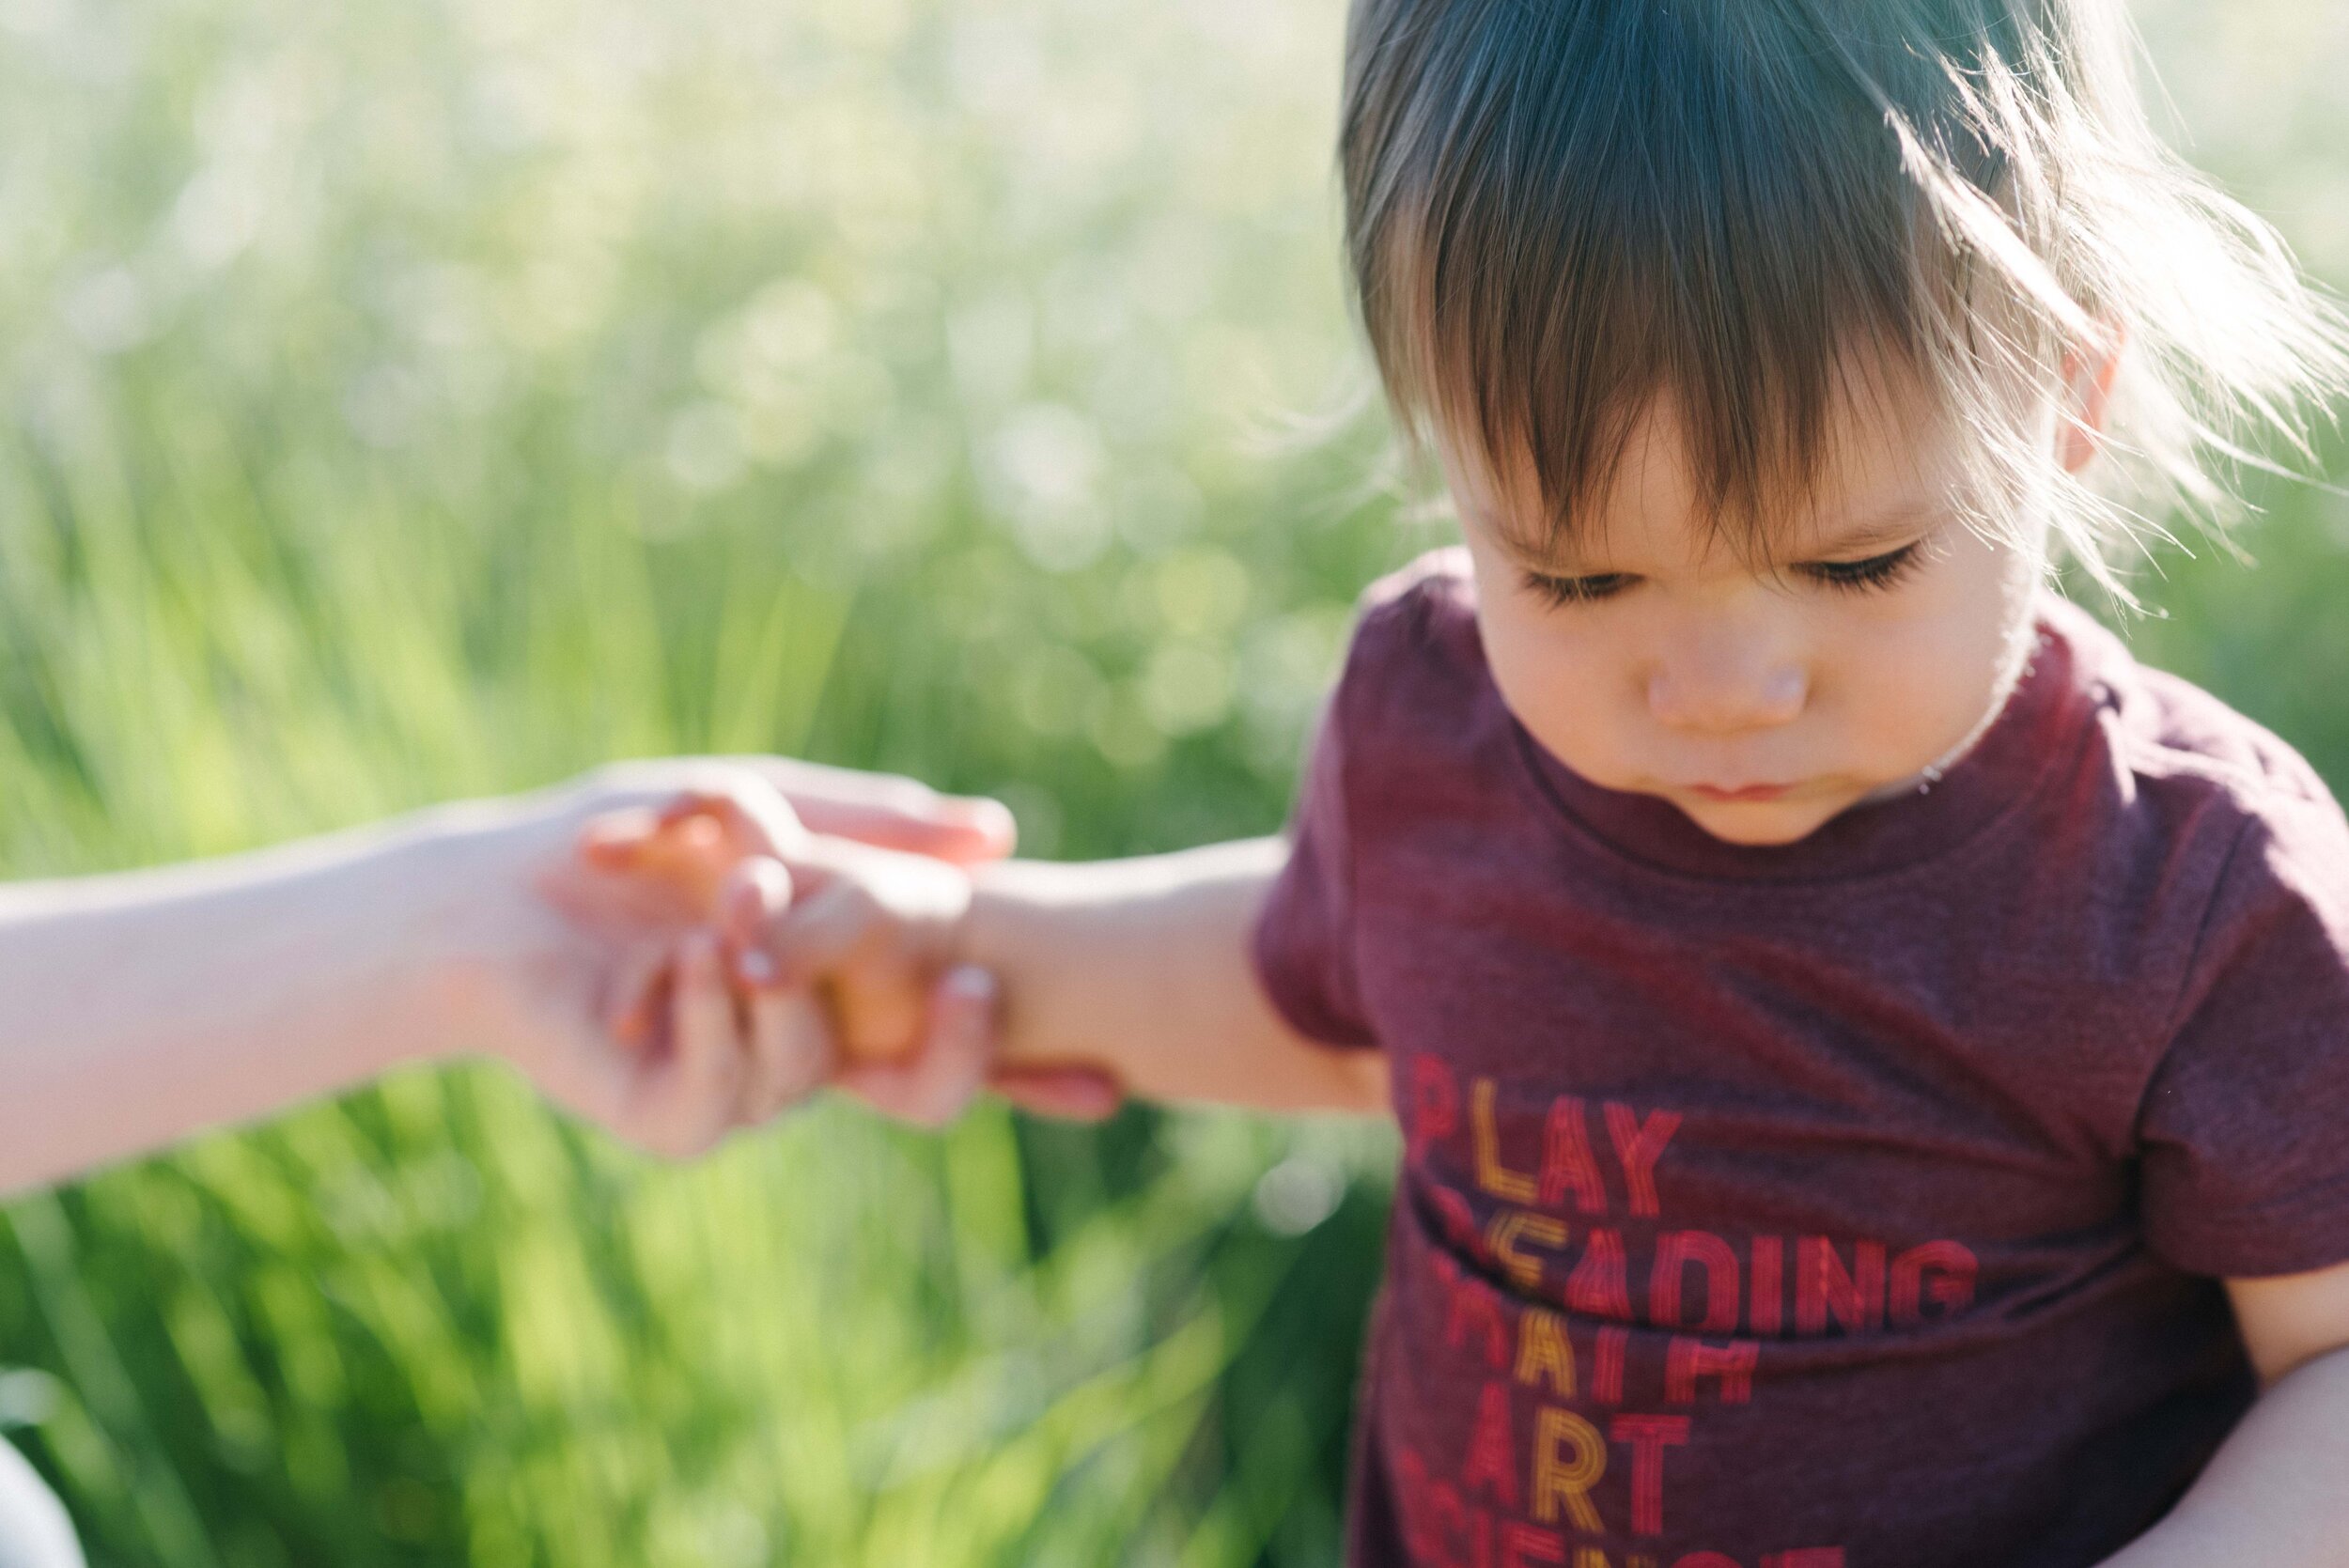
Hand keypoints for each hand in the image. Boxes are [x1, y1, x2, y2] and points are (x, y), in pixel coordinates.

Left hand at [424, 757, 1019, 1157]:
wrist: (483, 886)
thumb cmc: (621, 842)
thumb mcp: (762, 808)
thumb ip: (874, 825)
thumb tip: (1005, 828)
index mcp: (832, 990)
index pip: (947, 1038)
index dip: (1026, 1063)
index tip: (1111, 1083)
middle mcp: (796, 1049)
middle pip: (920, 1093)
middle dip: (965, 1055)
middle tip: (981, 990)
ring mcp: (734, 1088)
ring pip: (814, 1076)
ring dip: (782, 987)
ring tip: (725, 915)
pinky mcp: (664, 1116)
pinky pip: (726, 1096)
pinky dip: (713, 1023)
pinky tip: (682, 967)